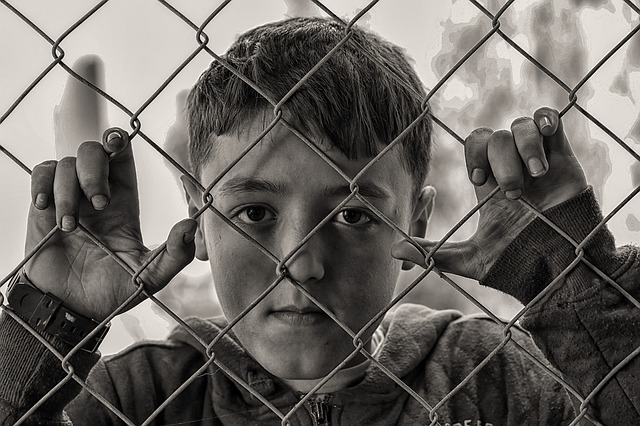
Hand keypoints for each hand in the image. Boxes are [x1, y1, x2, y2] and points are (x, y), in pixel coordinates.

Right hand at [23, 56, 195, 320]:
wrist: (69, 310)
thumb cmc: (112, 292)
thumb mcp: (151, 276)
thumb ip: (176, 254)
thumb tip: (193, 225)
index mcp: (124, 202)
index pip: (122, 156)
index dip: (118, 141)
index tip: (116, 144)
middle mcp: (96, 194)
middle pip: (93, 150)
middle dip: (95, 169)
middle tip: (99, 203)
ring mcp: (68, 199)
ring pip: (65, 164)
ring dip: (68, 191)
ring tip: (69, 227)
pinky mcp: (43, 207)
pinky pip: (41, 174)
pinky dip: (42, 185)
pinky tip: (46, 209)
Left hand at [392, 107, 587, 280]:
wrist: (560, 272)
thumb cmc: (517, 267)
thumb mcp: (471, 259)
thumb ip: (433, 252)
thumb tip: (393, 249)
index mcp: (491, 184)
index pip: (476, 145)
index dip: (474, 155)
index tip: (479, 181)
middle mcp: (513, 168)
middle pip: (495, 136)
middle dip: (498, 159)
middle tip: (510, 192)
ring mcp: (539, 162)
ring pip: (521, 127)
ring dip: (524, 149)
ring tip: (535, 178)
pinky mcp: (564, 160)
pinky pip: (552, 121)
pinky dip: (545, 123)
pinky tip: (545, 143)